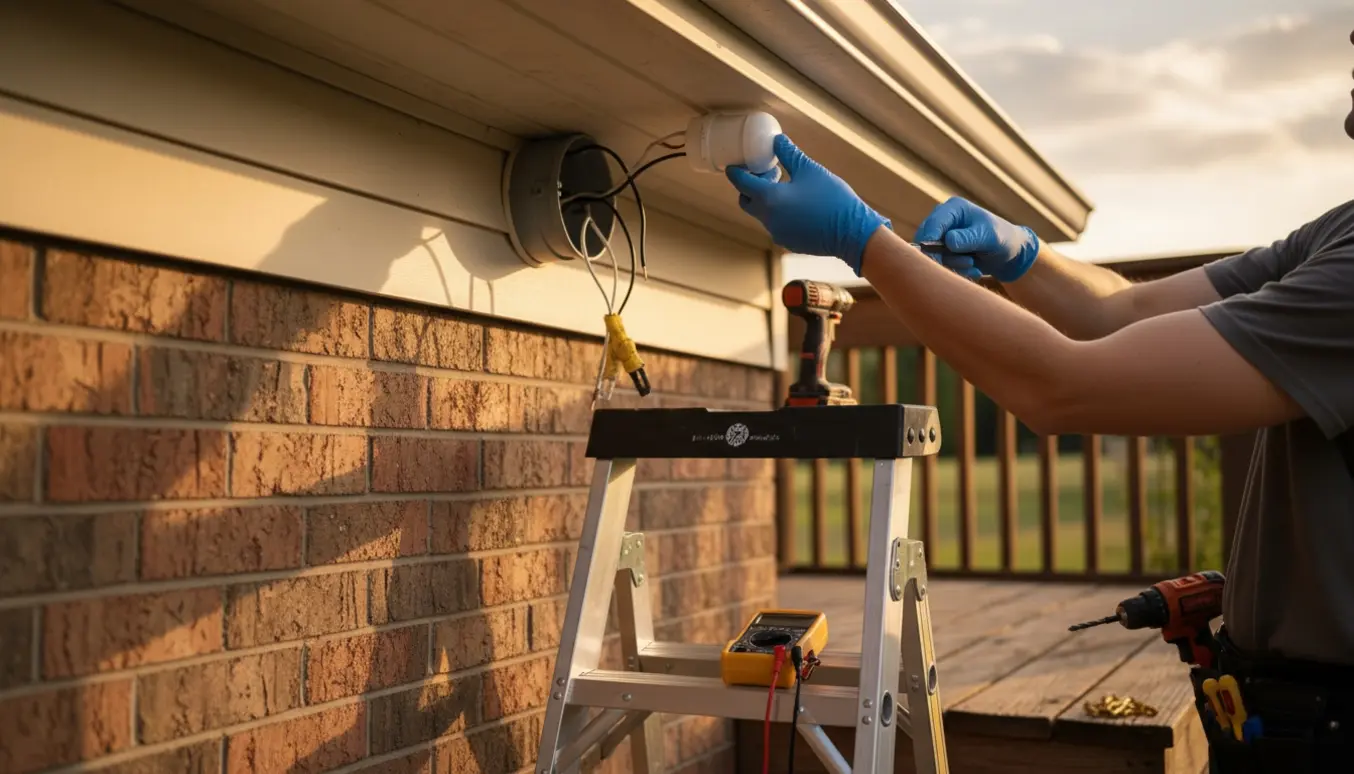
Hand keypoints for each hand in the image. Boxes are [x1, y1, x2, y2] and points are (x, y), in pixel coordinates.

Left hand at [726, 135, 889, 273]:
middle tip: (768, 173)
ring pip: (762, 214)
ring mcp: (778, 233)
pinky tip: (797, 205)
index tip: (734, 165)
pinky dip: (778, 212)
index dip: (735, 172)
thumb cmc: (832, 199)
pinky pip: (776, 224)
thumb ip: (789, 154)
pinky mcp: (788, 242)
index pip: (741, 183)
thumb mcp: (810, 170)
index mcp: (769, 199)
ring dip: (766, 199)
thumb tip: (777, 140)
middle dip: (749, 187)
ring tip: (787, 186)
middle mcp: (769, 219)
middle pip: (746, 201)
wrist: (853, 233)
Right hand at [914, 196, 1039, 281]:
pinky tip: (973, 270)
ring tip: (974, 266)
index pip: (933, 223)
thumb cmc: (1003, 238)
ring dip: (953, 266)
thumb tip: (948, 241)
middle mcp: (943, 221)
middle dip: (944, 257)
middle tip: (968, 262)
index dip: (929, 240)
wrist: (1010, 253)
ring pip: (932, 256)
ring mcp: (941, 237)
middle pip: (926, 241)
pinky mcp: (942, 253)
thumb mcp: (989, 237)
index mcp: (953, 209)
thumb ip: (969, 238)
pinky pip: (939, 266)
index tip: (936, 257)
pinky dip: (955, 271)